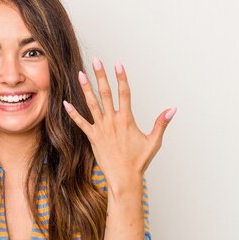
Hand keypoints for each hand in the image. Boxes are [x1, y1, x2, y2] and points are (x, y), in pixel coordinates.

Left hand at [63, 57, 175, 190]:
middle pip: (106, 93)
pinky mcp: (92, 138)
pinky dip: (73, 113)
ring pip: (92, 104)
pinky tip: (66, 103)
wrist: (124, 179)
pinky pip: (81, 123)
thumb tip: (173, 109)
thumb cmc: (139, 161)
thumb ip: (161, 123)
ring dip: (86, 88)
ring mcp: (101, 129)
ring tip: (81, 74)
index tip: (118, 64)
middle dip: (101, 76)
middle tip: (96, 60)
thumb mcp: (154, 142)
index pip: (125, 93)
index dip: (121, 78)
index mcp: (127, 120)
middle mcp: (113, 121)